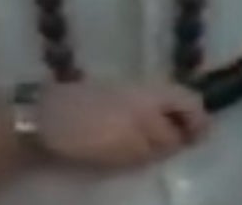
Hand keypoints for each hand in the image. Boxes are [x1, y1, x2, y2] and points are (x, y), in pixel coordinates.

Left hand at [35, 81, 209, 169]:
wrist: (40, 121)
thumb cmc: (94, 132)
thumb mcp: (135, 144)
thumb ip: (164, 142)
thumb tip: (181, 140)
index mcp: (157, 93)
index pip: (192, 101)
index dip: (201, 123)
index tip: (200, 146)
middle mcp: (143, 86)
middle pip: (173, 103)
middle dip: (180, 126)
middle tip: (177, 154)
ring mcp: (119, 91)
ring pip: (151, 109)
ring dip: (158, 129)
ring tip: (152, 155)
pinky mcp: (100, 102)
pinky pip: (131, 114)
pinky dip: (138, 129)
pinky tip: (128, 147)